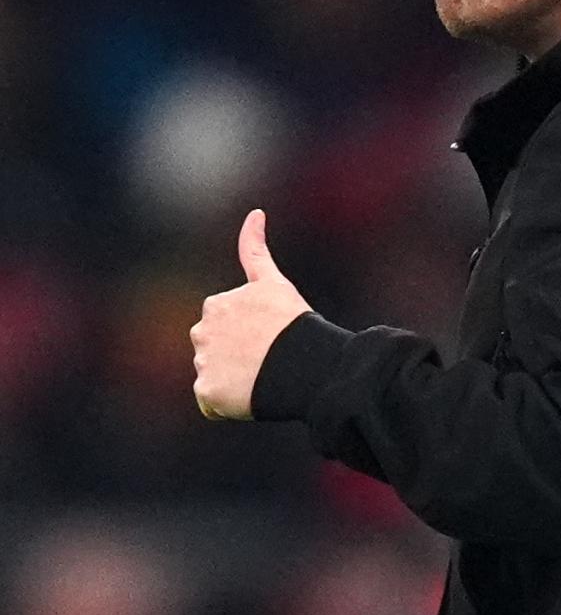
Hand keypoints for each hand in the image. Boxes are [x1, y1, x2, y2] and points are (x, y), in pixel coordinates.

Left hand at [191, 209, 312, 420]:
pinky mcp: (207, 391)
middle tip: (268, 360)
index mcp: (214, 305)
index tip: (270, 338)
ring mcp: (203, 362)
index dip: (250, 334)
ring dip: (234, 380)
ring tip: (263, 378)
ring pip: (215, 376)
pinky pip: (211, 402)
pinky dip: (226, 404)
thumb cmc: (294, 323)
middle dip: (236, 357)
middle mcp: (201, 331)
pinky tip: (249, 397)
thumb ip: (255, 246)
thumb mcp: (273, 282)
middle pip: (215, 351)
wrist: (305, 363)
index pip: (225, 326)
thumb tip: (255, 210)